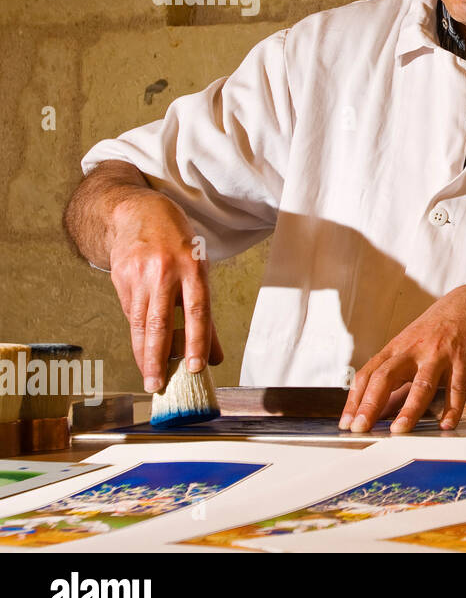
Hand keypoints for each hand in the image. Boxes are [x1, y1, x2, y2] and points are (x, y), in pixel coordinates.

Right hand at [107, 191, 221, 392]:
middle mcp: (165, 271)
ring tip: (149, 377)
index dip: (197, 341)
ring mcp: (139, 274)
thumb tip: (214, 355)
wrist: (139, 213)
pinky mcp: (119, 276)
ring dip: (144, 354)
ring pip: (141, 322)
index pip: (197, 311)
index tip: (196, 367)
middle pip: (161, 322)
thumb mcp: (200, 270)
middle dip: (159, 357)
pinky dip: (138, 332)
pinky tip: (142, 346)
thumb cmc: (178, 245)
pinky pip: (130, 312)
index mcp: (193, 268)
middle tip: (158, 384)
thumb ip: (206, 314)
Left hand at [339, 283, 465, 432]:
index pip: (368, 374)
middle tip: (361, 428)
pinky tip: (446, 425)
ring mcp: (439, 354)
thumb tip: (379, 411)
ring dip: (409, 409)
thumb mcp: (412, 348)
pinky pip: (457, 388)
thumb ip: (397, 381)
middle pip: (386, 376)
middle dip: (371, 404)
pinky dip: (452, 408)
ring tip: (399, 431)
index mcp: (398, 348)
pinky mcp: (464, 359)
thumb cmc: (440, 329)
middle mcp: (414, 350)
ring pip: (421, 384)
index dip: (355, 399)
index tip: (347, 422)